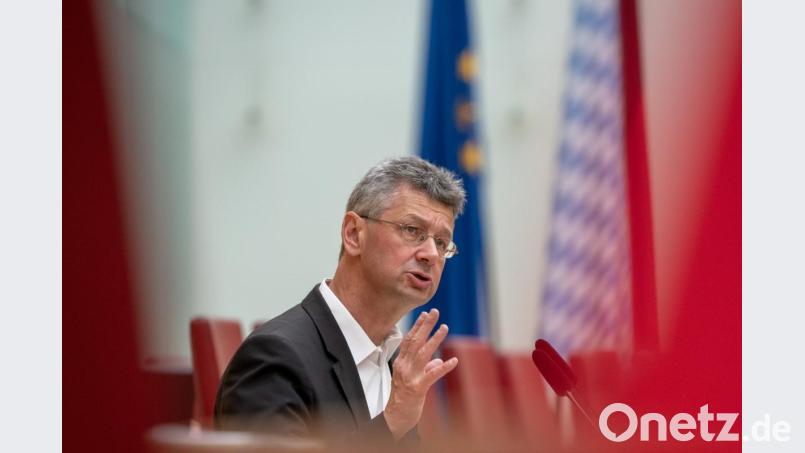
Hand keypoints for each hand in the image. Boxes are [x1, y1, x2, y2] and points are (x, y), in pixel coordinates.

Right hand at [383, 308, 457, 439]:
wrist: (396, 417)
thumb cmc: (404, 397)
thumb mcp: (412, 379)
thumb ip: (425, 368)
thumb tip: (438, 360)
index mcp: (401, 363)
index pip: (409, 340)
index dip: (418, 326)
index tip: (426, 314)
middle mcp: (404, 367)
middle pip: (415, 342)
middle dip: (425, 325)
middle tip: (435, 312)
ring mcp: (410, 377)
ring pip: (423, 354)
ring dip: (435, 339)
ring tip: (444, 327)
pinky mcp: (418, 388)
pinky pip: (432, 375)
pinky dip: (444, 367)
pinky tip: (454, 360)